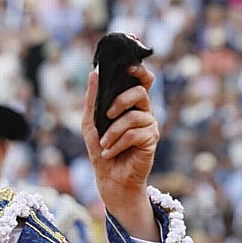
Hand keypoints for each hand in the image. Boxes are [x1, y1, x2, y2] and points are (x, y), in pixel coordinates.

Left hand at [82, 65, 159, 239]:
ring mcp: (149, 124)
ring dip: (113, 132)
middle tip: (107, 114)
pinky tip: (110, 152)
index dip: (139, 70)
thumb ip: (92, 98)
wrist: (109, 176)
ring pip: (134, 116)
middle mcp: (142, 110)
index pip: (141, 80)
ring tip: (105, 144)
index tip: (129, 66)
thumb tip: (94, 72)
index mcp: (129, 103)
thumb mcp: (90, 121)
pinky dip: (117, 143)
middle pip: (140, 92)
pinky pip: (135, 134)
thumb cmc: (100, 147)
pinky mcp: (151, 139)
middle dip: (121, 100)